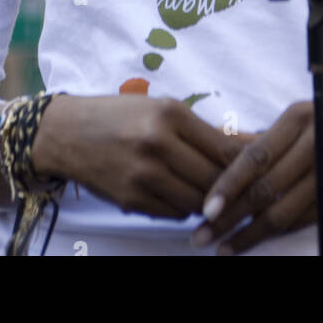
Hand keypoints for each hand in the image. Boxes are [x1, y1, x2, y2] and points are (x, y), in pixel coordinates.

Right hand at [32, 94, 246, 219]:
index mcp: (170, 114)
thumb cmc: (121, 115)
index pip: (223, 148)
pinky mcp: (131, 199)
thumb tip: (249, 144)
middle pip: (213, 179)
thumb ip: (203, 130)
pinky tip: (177, 194)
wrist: (67, 133)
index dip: (244, 164)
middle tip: (233, 186)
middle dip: (227, 186)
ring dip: (205, 200)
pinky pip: (173, 214)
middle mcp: (157, 143)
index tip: (255, 169)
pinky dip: (182, 208)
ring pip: (196, 201)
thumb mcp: (162, 108)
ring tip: (202, 188)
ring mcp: (143, 175)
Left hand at [192, 99, 322, 254]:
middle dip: (230, 216)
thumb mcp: (301, 115)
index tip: (204, 208)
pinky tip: (255, 241)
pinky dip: (276, 233)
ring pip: (282, 213)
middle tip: (201, 235)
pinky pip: (301, 220)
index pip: (255, 157)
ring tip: (223, 247)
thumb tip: (219, 149)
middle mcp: (313, 146)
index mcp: (298, 120)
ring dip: (249, 234)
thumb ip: (263, 137)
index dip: (228, 184)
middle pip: (265, 189)